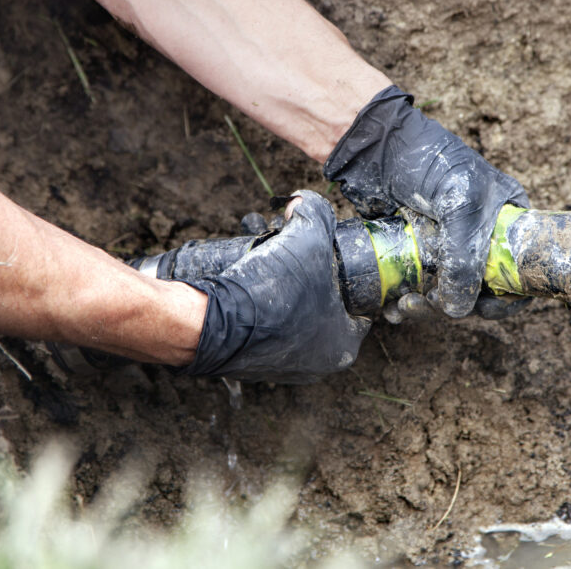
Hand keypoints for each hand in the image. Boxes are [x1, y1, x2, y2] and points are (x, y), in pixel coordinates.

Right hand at [177, 190, 369, 382]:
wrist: (212, 323)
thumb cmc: (271, 292)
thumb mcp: (307, 238)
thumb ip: (316, 213)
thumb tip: (304, 202)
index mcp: (343, 345)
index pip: (357, 308)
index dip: (346, 278)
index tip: (330, 260)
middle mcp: (316, 364)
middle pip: (323, 310)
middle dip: (311, 282)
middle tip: (294, 260)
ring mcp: (282, 368)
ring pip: (292, 319)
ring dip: (284, 295)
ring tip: (270, 268)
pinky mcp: (250, 364)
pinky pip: (264, 330)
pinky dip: (260, 310)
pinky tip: (251, 289)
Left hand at [324, 86, 529, 318]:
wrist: (375, 145)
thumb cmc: (428, 161)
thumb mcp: (460, 205)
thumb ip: (464, 257)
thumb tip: (457, 309)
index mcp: (506, 221)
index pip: (520, 271)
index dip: (507, 297)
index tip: (483, 309)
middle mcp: (479, 237)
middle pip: (479, 290)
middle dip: (455, 304)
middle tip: (429, 303)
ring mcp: (445, 246)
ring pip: (445, 294)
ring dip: (426, 308)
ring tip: (402, 307)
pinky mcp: (414, 252)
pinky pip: (417, 288)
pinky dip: (406, 302)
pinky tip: (391, 306)